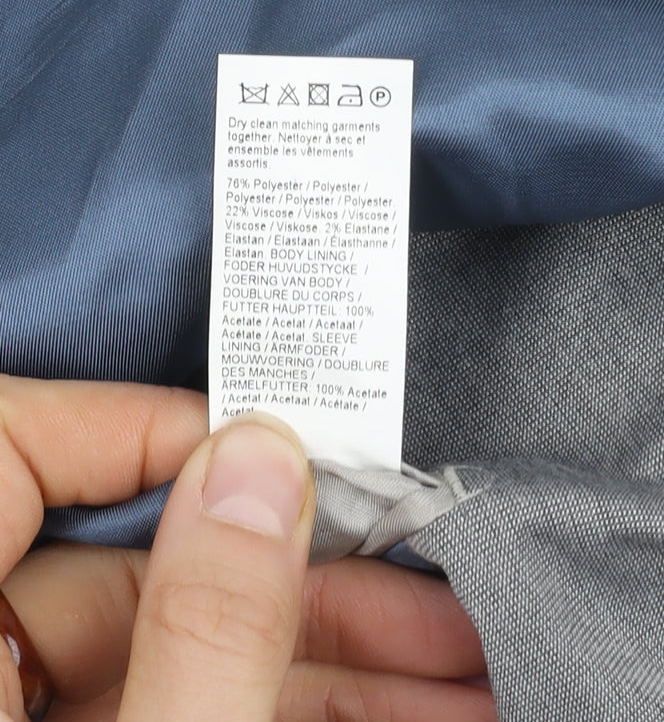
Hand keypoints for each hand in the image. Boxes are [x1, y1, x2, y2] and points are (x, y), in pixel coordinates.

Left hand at [0, 376, 494, 720]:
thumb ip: (203, 626)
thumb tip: (262, 461)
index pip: (13, 441)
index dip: (148, 428)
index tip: (276, 456)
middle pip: (129, 556)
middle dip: (299, 574)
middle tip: (424, 591)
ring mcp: (32, 711)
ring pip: (174, 633)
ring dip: (323, 647)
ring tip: (455, 671)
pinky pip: (182, 691)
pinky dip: (288, 696)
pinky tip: (396, 705)